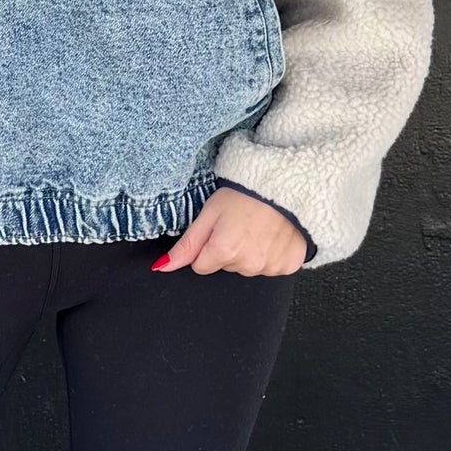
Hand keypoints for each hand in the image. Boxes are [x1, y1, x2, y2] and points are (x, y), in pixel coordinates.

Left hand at [153, 185, 307, 277]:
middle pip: (227, 268)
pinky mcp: (289, 264)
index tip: (220, 230)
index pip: (201, 267)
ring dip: (252, 252)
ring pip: (249, 268)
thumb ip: (186, 245)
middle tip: (240, 226)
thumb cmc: (244, 193)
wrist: (285, 183)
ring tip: (259, 228)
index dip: (208, 248)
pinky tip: (274, 236)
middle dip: (229, 251)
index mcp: (224, 251)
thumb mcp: (209, 213)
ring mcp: (270, 266)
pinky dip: (273, 254)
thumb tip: (161, 267)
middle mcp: (247, 264)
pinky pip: (273, 268)